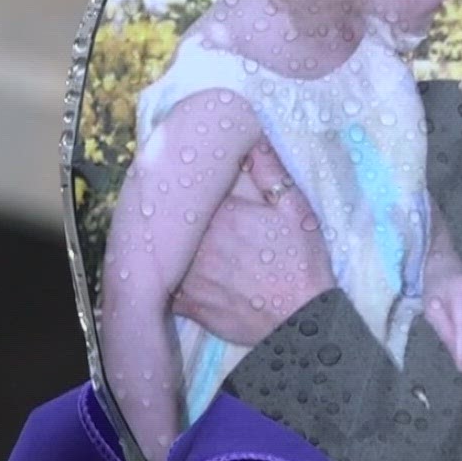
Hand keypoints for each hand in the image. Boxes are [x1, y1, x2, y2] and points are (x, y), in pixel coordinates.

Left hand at [172, 143, 334, 344]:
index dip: (189, 184)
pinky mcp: (187, 303)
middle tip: (167, 200)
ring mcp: (188, 275)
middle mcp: (198, 242)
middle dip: (171, 211)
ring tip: (161, 233)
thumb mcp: (297, 210)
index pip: (191, 188)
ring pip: (160, 250)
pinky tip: (165, 269)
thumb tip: (252, 141)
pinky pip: (161, 286)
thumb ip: (271, 173)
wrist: (301, 319)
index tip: (188, 179)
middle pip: (170, 218)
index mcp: (222, 213)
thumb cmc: (301, 262)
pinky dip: (161, 277)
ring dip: (160, 242)